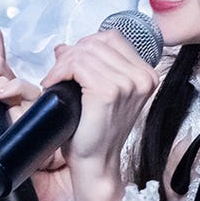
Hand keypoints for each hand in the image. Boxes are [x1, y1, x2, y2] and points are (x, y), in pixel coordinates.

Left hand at [41, 32, 156, 200]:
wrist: (96, 163)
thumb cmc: (96, 133)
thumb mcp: (97, 92)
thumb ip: (88, 66)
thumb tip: (64, 47)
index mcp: (146, 75)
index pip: (112, 38)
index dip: (86, 45)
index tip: (70, 63)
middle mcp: (142, 78)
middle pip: (97, 42)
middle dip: (71, 54)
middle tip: (57, 74)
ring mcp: (128, 84)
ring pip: (85, 52)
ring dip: (62, 64)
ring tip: (54, 80)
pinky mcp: (108, 92)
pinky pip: (78, 65)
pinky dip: (60, 71)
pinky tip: (54, 84)